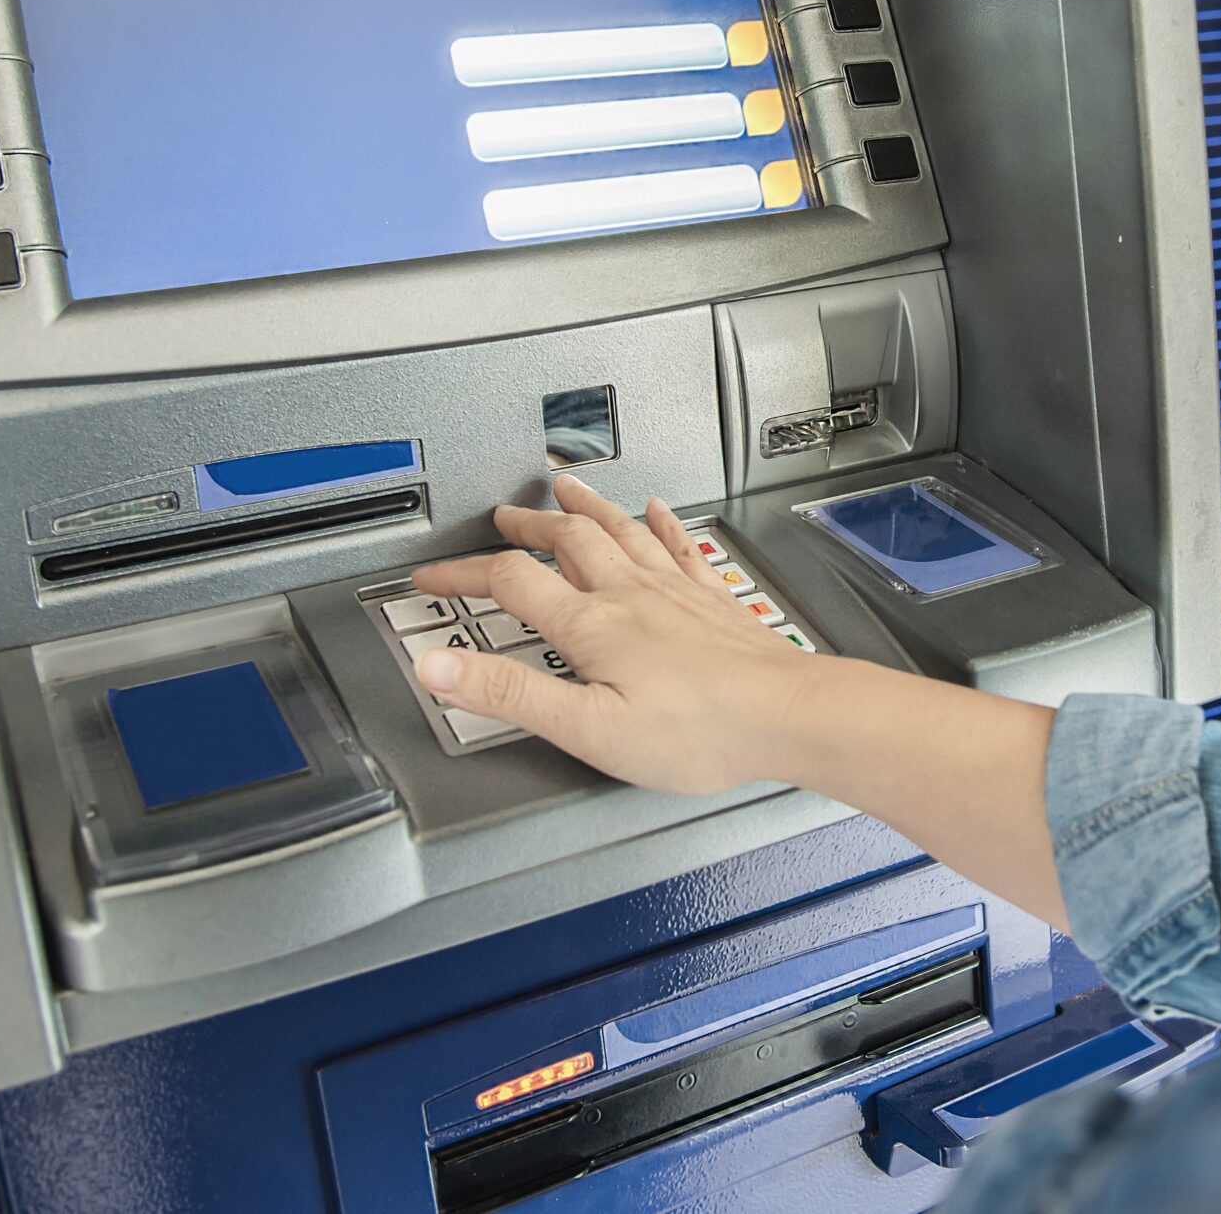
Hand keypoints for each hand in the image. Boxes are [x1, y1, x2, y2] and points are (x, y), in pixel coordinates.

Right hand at [408, 474, 822, 794]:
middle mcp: (632, 594)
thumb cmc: (699, 732)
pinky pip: (680, 545)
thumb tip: (438, 667)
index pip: (510, 582)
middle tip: (501, 515)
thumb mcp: (586, 727)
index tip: (432, 576)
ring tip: (564, 487)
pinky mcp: (712, 601)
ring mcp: (676, 592)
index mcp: (592, 625)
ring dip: (586, 506)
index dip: (463, 575)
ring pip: (620, 531)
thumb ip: (508, 693)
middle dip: (525, 526)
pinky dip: (661, 522)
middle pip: (567, 541)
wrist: (787, 716)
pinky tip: (658, 509)